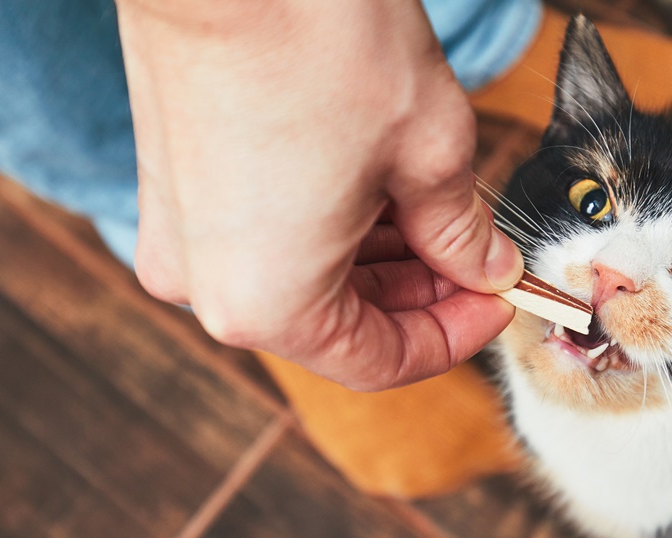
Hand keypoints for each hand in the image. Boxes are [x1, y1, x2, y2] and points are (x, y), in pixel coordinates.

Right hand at [114, 0, 521, 390]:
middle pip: (338, 324)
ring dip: (379, 260)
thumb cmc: (322, 42)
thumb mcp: (429, 153)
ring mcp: (179, 234)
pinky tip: (381, 190)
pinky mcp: (171, 186)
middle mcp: (206, 286)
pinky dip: (329, 228)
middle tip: (481, 256)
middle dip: (420, 294)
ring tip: (441, 214)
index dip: (455, 336)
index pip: (381, 361)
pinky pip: (264, 237)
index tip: (499, 299)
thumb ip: (463, 233)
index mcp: (267, 303)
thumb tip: (486, 266)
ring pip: (302, 280)